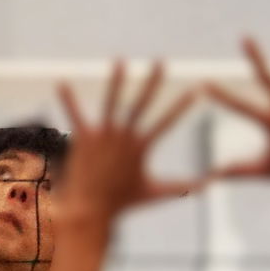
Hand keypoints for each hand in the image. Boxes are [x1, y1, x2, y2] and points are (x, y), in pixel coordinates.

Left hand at [52, 63, 202, 226]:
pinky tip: (62, 82)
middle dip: (152, 82)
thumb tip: (207, 187)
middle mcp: (124, 136)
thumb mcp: (155, 193)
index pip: (166, 122)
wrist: (91, 210)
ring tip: (120, 61)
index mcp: (141, 146)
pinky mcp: (84, 138)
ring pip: (111, 102)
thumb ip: (181, 187)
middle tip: (161, 62)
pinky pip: (76, 115)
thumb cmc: (124, 203)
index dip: (182, 106)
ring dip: (116, 81)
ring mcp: (103, 135)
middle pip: (141, 103)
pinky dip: (68, 99)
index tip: (196, 90)